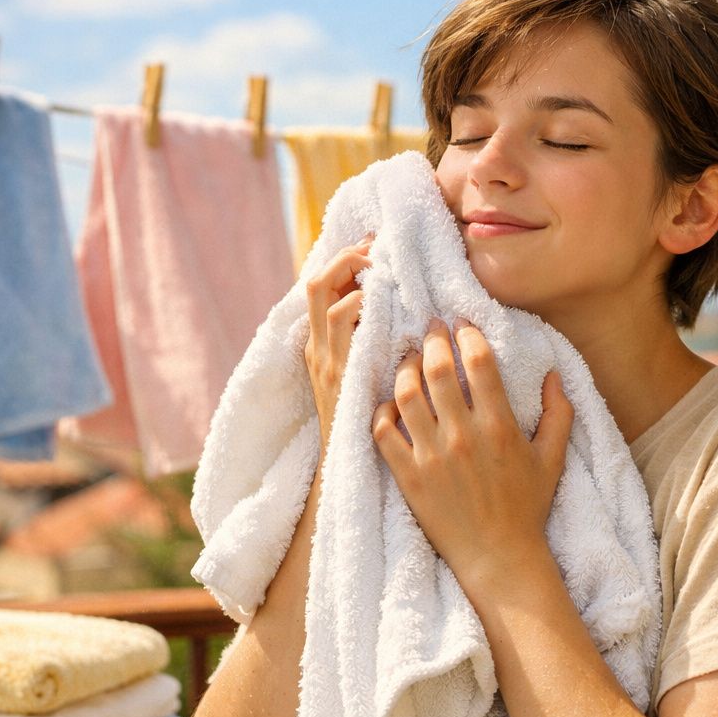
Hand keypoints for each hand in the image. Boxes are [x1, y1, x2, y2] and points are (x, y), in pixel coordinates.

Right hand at [303, 234, 373, 453]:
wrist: (343, 471)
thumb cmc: (363, 426)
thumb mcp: (361, 380)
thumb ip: (371, 348)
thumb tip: (400, 313)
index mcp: (321, 346)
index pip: (321, 287)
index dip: (344, 259)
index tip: (373, 245)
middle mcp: (318, 349)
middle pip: (316, 283)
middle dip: (345, 258)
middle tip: (377, 250)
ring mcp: (326, 361)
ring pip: (327, 299)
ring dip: (354, 277)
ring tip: (382, 272)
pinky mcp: (337, 375)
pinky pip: (343, 328)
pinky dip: (361, 308)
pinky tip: (386, 306)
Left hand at [371, 316, 573, 595]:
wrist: (498, 558)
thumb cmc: (526, 508)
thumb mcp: (552, 459)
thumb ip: (558, 413)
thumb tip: (553, 374)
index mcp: (499, 426)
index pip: (478, 362)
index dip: (468, 335)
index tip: (462, 325)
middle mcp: (463, 436)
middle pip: (436, 369)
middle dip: (431, 339)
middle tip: (430, 328)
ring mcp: (431, 456)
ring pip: (405, 394)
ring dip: (404, 369)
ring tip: (409, 360)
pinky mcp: (407, 476)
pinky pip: (382, 432)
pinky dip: (380, 411)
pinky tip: (388, 403)